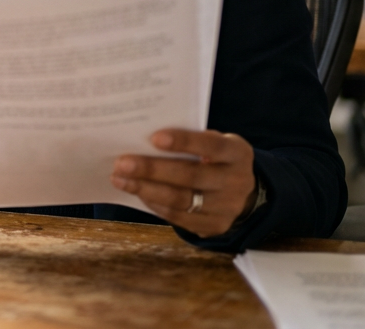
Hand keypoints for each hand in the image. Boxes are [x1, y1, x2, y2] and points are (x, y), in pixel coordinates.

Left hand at [109, 128, 257, 237]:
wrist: (244, 194)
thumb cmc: (216, 159)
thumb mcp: (215, 144)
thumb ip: (191, 140)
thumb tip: (145, 138)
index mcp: (237, 153)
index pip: (211, 145)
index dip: (184, 142)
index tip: (154, 138)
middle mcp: (236, 181)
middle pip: (190, 176)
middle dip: (152, 169)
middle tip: (122, 163)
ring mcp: (227, 207)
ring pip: (181, 199)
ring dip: (145, 189)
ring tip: (120, 179)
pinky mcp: (214, 226)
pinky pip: (178, 217)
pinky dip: (154, 204)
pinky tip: (137, 193)